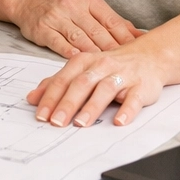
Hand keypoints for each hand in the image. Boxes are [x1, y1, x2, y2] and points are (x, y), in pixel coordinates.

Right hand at [12, 0, 141, 58]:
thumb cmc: (63, 5)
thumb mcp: (88, 5)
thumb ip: (112, 21)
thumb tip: (141, 36)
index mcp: (89, 0)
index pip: (112, 22)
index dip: (127, 40)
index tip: (139, 56)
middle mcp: (73, 6)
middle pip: (98, 33)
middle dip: (114, 52)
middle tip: (128, 69)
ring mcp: (57, 17)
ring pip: (80, 39)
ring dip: (95, 56)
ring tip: (108, 71)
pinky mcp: (43, 29)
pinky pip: (59, 43)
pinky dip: (70, 53)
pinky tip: (80, 63)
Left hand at [27, 45, 165, 127]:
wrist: (148, 56)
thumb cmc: (109, 66)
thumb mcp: (81, 70)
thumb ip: (57, 83)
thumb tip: (32, 98)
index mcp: (82, 62)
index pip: (62, 80)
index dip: (50, 97)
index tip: (40, 115)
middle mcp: (100, 66)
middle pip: (81, 84)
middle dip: (67, 104)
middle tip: (56, 122)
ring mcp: (122, 75)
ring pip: (104, 90)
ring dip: (92, 107)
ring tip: (80, 123)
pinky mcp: (141, 86)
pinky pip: (134, 98)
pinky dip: (127, 110)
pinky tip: (119, 121)